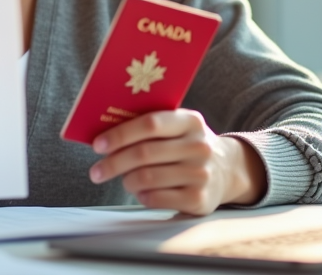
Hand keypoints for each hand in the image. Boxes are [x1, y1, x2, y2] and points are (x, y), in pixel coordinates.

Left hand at [88, 110, 265, 214]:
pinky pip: (156, 199)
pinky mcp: (199, 200)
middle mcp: (199, 146)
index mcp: (191, 121)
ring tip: (122, 180)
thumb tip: (104, 132)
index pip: (150, 124)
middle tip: (96, 172)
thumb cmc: (186, 145)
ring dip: (126, 181)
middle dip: (113, 163)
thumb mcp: (178, 127)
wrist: (226, 170)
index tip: (97, 145)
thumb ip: (150, 125)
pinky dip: (141, 196)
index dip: (120, 134)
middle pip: (144, 154)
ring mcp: (201, 174)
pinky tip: (141, 192)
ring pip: (147, 178)